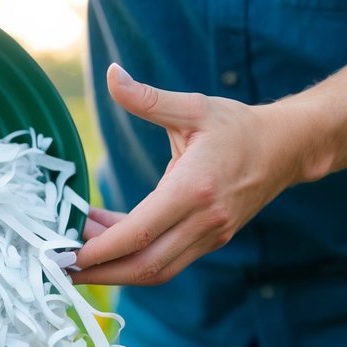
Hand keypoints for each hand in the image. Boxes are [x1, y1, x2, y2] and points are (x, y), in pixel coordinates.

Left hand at [72, 64, 305, 285]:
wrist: (286, 149)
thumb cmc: (238, 126)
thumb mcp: (194, 106)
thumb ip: (149, 98)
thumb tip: (113, 74)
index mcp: (195, 189)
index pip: (139, 233)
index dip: (99, 248)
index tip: (65, 250)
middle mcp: (204, 221)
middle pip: (145, 265)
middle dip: (100, 272)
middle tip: (60, 264)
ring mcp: (210, 236)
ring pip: (157, 271)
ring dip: (116, 271)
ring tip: (79, 255)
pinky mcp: (211, 241)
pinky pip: (168, 261)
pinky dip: (135, 258)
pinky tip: (109, 238)